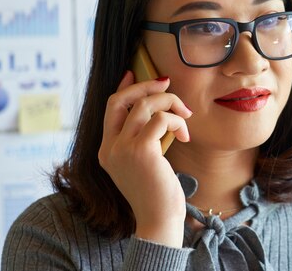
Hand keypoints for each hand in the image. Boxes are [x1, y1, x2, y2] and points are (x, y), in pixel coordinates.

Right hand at [99, 71, 192, 246]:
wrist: (159, 219)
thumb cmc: (156, 192)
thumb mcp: (142, 162)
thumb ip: (142, 139)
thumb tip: (154, 112)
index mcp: (106, 150)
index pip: (110, 108)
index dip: (124, 87)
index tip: (135, 74)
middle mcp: (109, 148)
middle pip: (122, 100)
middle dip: (146, 86)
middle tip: (167, 84)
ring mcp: (123, 149)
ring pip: (144, 105)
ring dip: (170, 103)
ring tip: (185, 116)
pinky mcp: (141, 151)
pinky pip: (160, 119)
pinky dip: (176, 120)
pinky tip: (184, 135)